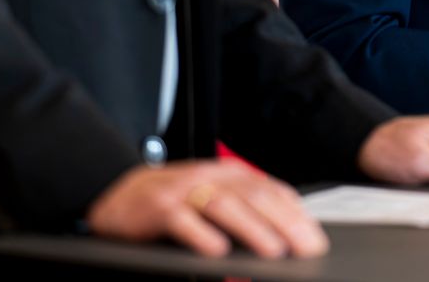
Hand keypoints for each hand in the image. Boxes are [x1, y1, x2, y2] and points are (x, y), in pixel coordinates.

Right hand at [86, 159, 324, 259]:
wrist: (112, 194)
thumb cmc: (170, 204)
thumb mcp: (209, 202)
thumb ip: (241, 214)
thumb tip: (282, 240)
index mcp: (227, 175)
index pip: (270, 189)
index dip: (296, 213)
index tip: (316, 239)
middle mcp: (208, 177)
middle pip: (254, 196)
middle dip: (285, 223)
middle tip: (306, 250)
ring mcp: (182, 190)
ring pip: (224, 206)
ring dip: (252, 229)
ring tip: (274, 252)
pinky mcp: (156, 208)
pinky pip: (182, 220)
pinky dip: (201, 236)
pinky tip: (218, 253)